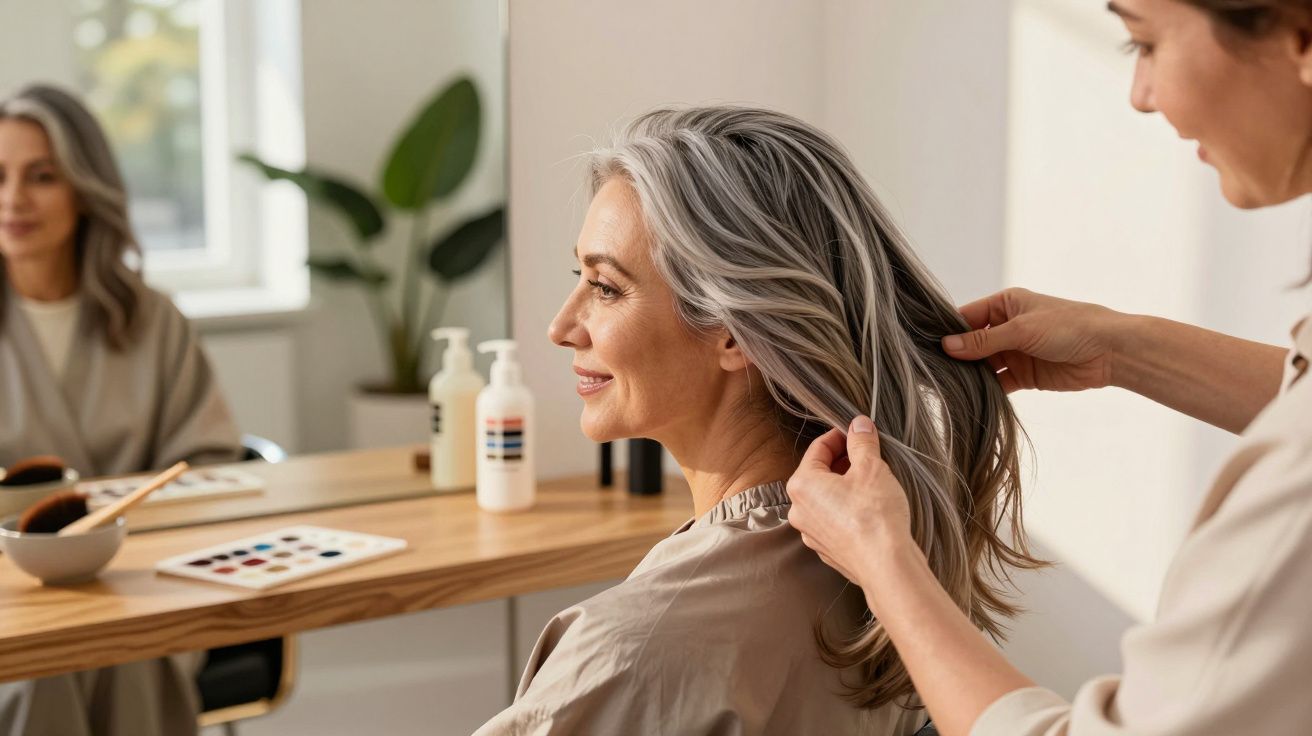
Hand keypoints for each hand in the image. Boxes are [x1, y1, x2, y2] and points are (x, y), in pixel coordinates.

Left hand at [787, 415, 913, 584]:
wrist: (886, 565)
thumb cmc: (875, 516)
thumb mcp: (871, 468)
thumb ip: (862, 442)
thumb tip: (859, 425)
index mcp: (802, 485)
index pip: (818, 449)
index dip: (839, 436)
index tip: (856, 432)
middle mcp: (800, 510)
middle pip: (819, 474)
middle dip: (843, 462)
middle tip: (867, 455)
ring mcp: (812, 533)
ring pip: (826, 498)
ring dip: (845, 486)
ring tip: (872, 481)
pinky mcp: (827, 549)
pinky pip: (834, 520)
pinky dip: (848, 509)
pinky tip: (869, 509)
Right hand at [940, 287, 1122, 393]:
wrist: (1110, 352)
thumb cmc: (1069, 326)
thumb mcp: (1022, 329)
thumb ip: (983, 340)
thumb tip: (947, 345)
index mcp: (1006, 304)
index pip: (967, 316)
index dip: (948, 330)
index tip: (925, 345)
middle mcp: (1007, 326)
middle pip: (972, 343)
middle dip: (956, 356)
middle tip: (931, 370)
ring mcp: (1015, 352)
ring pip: (983, 364)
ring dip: (970, 374)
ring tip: (946, 385)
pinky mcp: (1025, 375)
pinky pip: (998, 382)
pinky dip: (986, 389)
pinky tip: (969, 397)